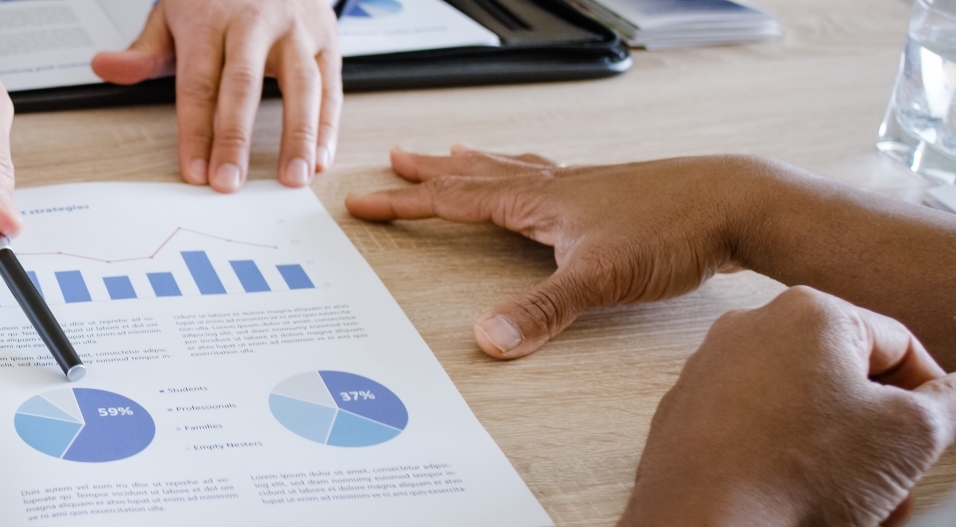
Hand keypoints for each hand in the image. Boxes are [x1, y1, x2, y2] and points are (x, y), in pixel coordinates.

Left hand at [92, 0, 340, 190]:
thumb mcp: (173, 13)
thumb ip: (144, 51)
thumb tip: (105, 67)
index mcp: (210, 18)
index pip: (198, 82)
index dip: (195, 129)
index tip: (194, 170)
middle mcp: (256, 21)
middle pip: (243, 85)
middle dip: (235, 138)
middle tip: (229, 183)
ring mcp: (296, 29)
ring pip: (301, 85)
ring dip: (298, 136)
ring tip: (291, 178)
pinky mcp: (327, 38)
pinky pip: (331, 85)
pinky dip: (328, 125)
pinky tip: (319, 158)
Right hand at [344, 146, 801, 358]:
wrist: (741, 204)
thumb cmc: (675, 231)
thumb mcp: (600, 280)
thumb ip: (540, 311)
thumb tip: (486, 340)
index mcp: (540, 200)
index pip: (456, 200)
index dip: (406, 203)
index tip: (364, 200)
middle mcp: (558, 185)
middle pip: (479, 174)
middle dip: (433, 171)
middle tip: (398, 158)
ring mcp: (589, 187)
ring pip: (517, 169)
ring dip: (479, 166)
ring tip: (459, 155)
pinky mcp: (617, 195)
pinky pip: (553, 177)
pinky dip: (530, 175)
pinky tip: (549, 186)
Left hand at [619, 287, 955, 525]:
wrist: (708, 524)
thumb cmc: (797, 474)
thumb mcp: (912, 433)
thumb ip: (945, 402)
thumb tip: (947, 392)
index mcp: (809, 312)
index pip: (899, 345)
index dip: (928, 393)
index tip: (934, 427)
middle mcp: (749, 330)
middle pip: (844, 380)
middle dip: (878, 433)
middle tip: (894, 475)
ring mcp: (709, 370)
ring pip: (801, 410)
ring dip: (838, 454)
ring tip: (852, 499)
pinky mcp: (685, 414)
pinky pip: (756, 431)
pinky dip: (786, 460)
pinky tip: (802, 497)